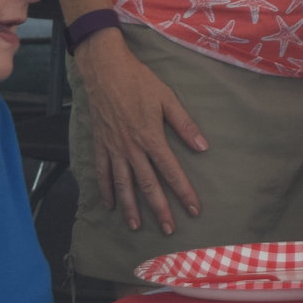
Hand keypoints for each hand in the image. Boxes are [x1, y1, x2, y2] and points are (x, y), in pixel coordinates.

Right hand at [75, 30, 207, 233]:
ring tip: (136, 226)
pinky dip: (106, 190)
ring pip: (123, 185)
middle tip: (168, 230)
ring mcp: (113, 149)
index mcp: (152, 138)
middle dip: (159, 209)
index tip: (194, 209)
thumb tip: (203, 146)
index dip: (184, 192)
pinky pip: (102, 173)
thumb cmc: (140, 83)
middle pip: (147, 185)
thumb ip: (185, 125)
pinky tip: (110, 205)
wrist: (105, 72)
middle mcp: (132, 149)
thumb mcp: (168, 99)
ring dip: (130, 207)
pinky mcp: (100, 145)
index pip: (171, 171)